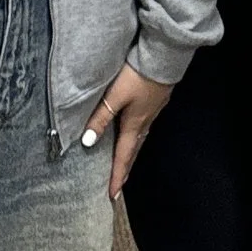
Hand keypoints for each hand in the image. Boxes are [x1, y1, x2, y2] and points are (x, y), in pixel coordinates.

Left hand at [82, 64, 173, 197]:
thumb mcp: (115, 96)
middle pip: (133, 151)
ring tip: (125, 162)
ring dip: (131, 153)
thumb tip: (87, 141)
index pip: (123, 156)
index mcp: (134, 124)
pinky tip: (135, 131)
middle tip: (119, 184)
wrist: (164, 55)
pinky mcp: (156, 100)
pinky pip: (145, 126)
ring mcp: (153, 111)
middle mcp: (145, 121)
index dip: (117, 176)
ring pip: (140, 139)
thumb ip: (101, 116)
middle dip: (125, 168)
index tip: (112, 195)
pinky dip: (137, 137)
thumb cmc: (138, 75)